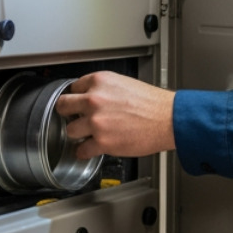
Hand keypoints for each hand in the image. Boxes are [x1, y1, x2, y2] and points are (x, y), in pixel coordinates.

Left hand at [52, 71, 175, 159]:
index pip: (73, 88)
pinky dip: (84, 152)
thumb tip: (93, 97)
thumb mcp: (125, 84)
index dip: (76, 97)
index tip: (77, 103)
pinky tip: (91, 149)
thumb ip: (105, 90)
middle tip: (74, 118)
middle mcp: (94, 99)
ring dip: (78, 134)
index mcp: (99, 81)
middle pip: (63, 106)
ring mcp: (96, 122)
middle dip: (68, 113)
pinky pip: (81, 150)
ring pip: (69, 130)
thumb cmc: (153, 103)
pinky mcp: (102, 142)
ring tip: (88, 135)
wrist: (168, 119)